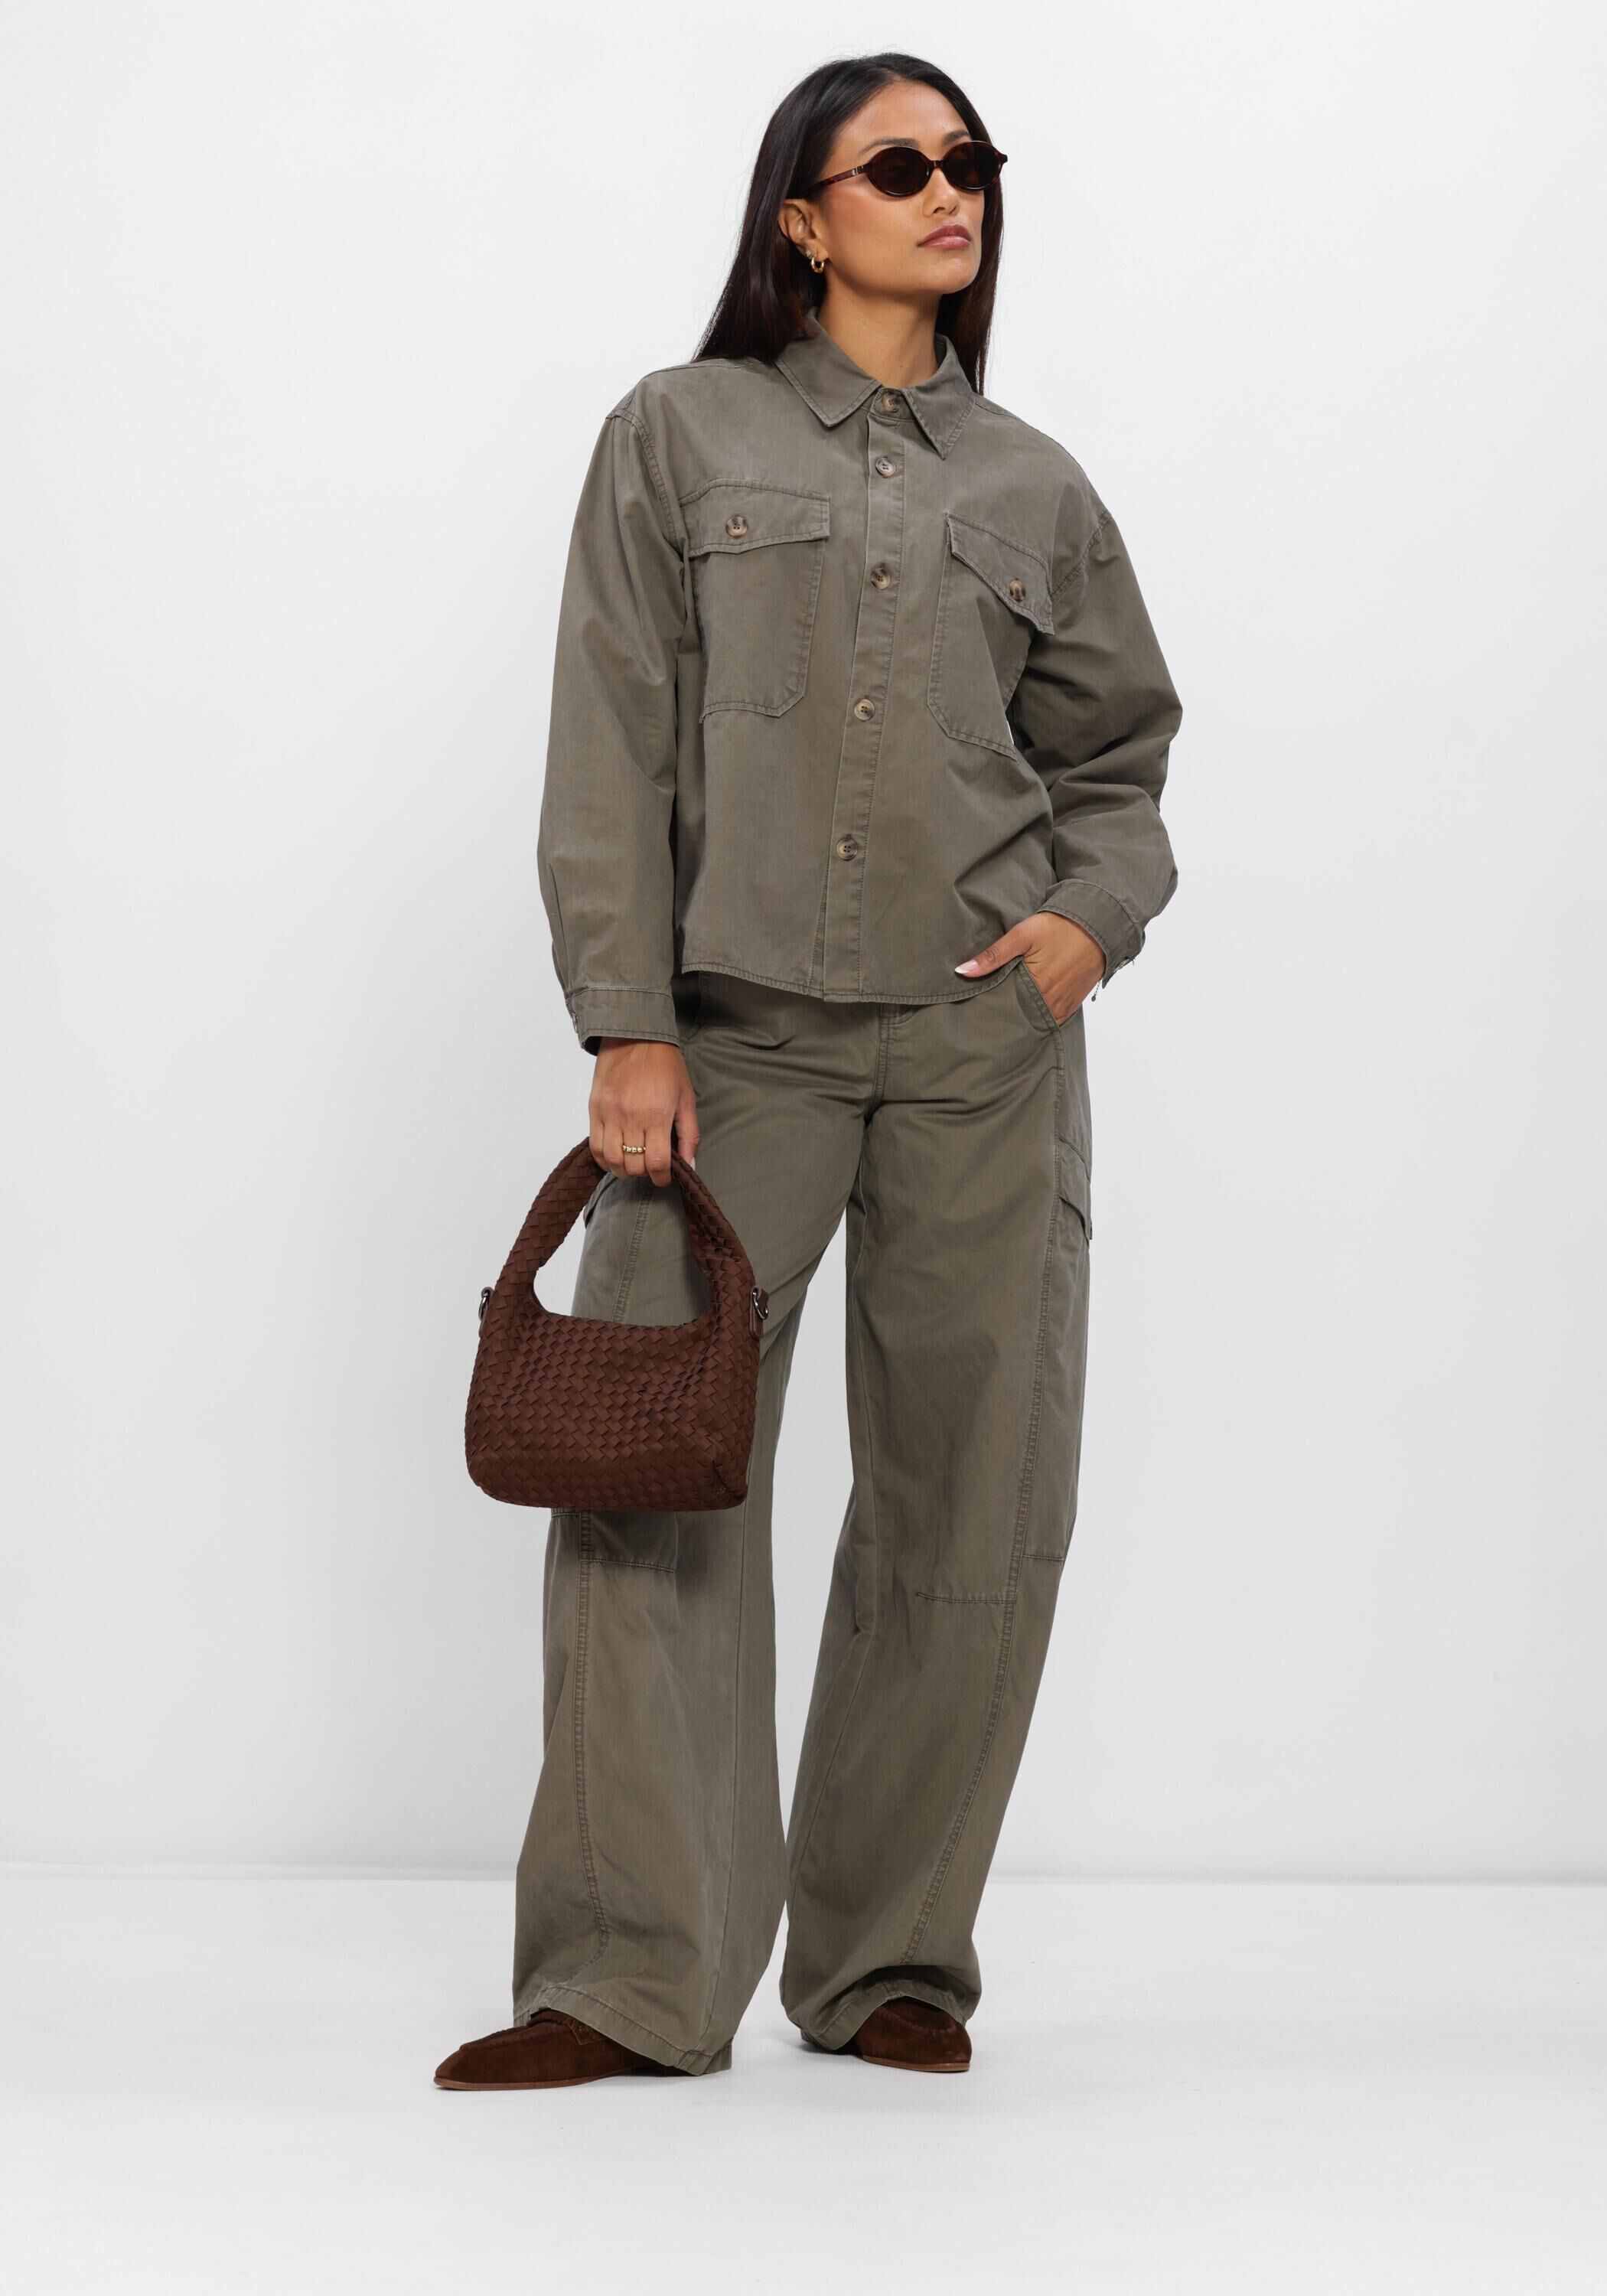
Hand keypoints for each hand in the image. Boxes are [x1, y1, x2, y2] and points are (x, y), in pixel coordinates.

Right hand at [591, 1040, 698, 1185]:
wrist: (635, 1036)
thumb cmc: (665, 1065)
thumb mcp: (686, 1098)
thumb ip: (689, 1134)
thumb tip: (690, 1165)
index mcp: (657, 1115)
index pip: (657, 1162)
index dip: (662, 1178)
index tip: (664, 1178)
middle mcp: (631, 1117)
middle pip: (633, 1166)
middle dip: (644, 1174)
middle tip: (650, 1167)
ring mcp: (609, 1114)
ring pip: (612, 1160)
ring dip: (623, 1170)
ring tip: (632, 1165)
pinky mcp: (594, 1109)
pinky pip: (594, 1147)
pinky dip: (604, 1160)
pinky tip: (614, 1158)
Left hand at [954, 913, 1105, 1023]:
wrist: (1098, 924)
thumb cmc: (1059, 926)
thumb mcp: (1022, 934)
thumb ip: (993, 956)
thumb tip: (962, 971)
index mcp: (1037, 988)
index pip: (1006, 1012)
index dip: (992, 1013)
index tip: (978, 1014)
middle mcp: (1052, 1002)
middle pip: (1022, 1020)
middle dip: (1006, 1020)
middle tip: (987, 1018)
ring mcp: (1065, 1005)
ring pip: (1038, 1022)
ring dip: (1024, 1020)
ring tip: (1005, 1017)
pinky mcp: (1074, 1004)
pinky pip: (1054, 1019)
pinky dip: (1041, 1018)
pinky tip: (1028, 1013)